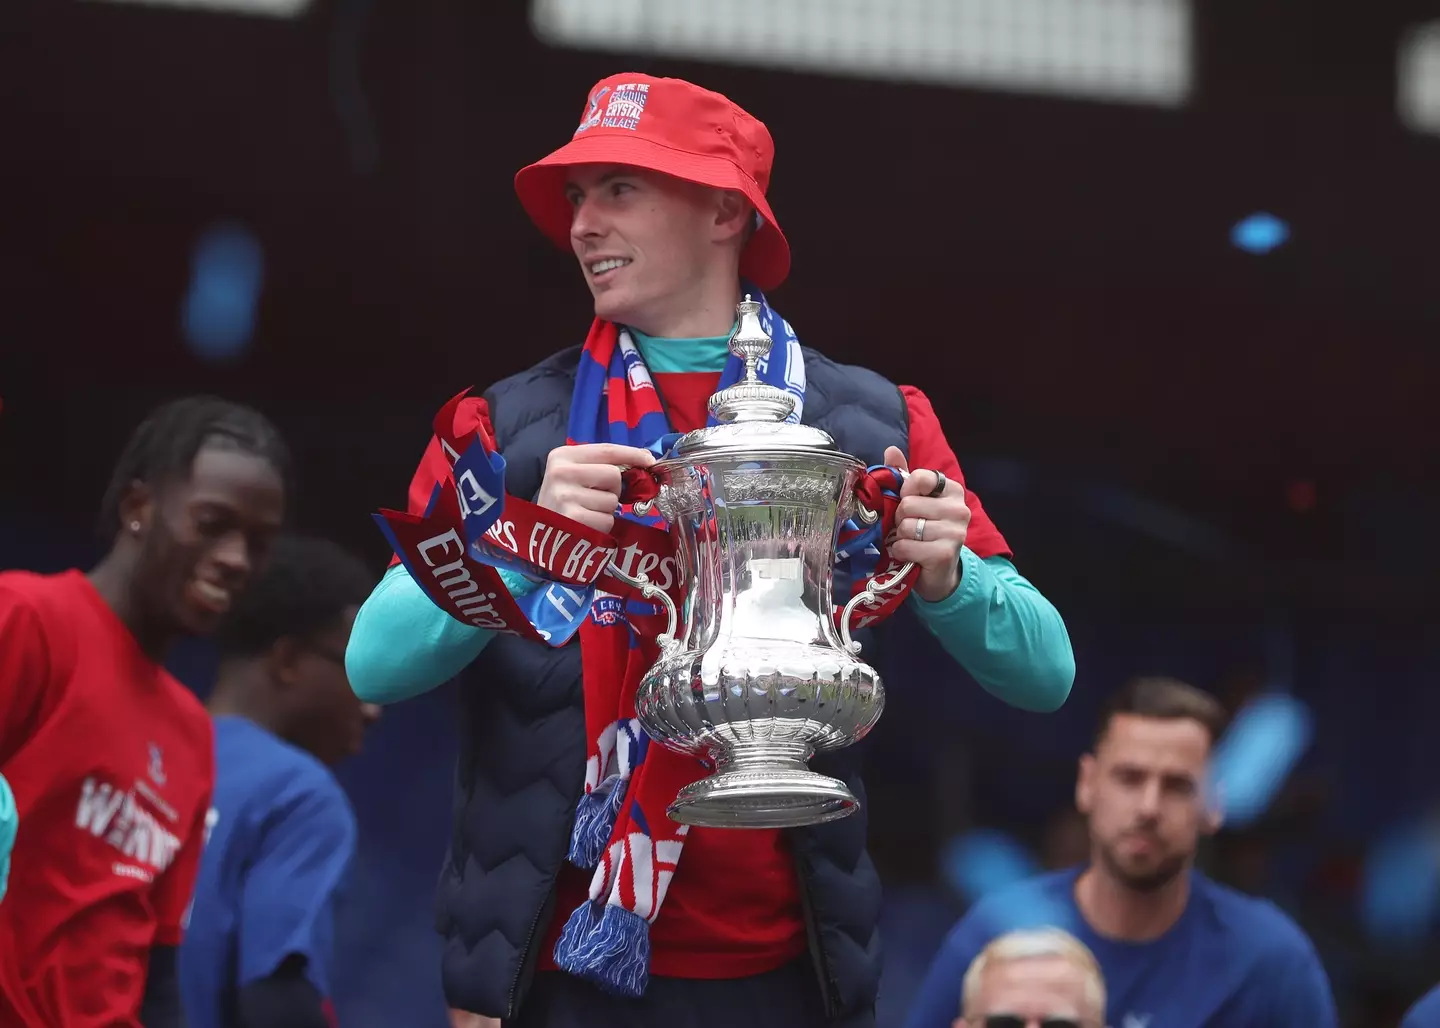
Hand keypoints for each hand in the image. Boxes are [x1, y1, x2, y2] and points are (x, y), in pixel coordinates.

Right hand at [535, 443, 654, 533]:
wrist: (539, 534)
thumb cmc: (563, 503)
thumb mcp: (574, 476)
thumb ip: (602, 466)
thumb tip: (645, 460)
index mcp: (562, 456)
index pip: (606, 450)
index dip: (632, 454)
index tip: (650, 460)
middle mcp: (561, 472)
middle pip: (613, 475)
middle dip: (613, 489)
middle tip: (595, 498)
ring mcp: (565, 496)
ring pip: (612, 500)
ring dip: (606, 510)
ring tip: (586, 513)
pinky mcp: (573, 518)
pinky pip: (607, 520)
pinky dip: (602, 526)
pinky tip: (585, 525)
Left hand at [883, 446, 969, 602]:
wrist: (938, 572)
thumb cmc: (924, 532)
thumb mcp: (914, 501)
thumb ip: (903, 476)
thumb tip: (891, 450)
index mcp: (952, 490)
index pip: (918, 478)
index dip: (904, 492)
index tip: (908, 503)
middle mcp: (959, 508)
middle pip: (907, 504)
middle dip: (899, 519)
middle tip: (909, 528)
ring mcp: (955, 532)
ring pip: (906, 526)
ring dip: (900, 537)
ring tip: (912, 542)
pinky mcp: (945, 553)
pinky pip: (906, 546)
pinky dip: (900, 552)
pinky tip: (911, 555)